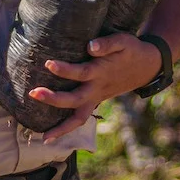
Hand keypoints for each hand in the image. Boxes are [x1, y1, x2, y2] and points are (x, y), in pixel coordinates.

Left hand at [28, 32, 163, 142]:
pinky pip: (80, 119)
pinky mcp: (95, 101)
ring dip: (61, 128)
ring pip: (79, 118)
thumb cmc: (131, 50)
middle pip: (75, 99)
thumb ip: (108, 44)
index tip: (48, 64)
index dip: (65, 70)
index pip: (81, 73)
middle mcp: (97, 89)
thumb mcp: (124, 41)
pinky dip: (67, 129)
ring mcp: (97, 98)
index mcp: (101, 72)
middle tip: (34, 93)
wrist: (146, 67)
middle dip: (54, 99)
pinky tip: (50, 136)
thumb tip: (91, 47)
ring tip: (43, 137)